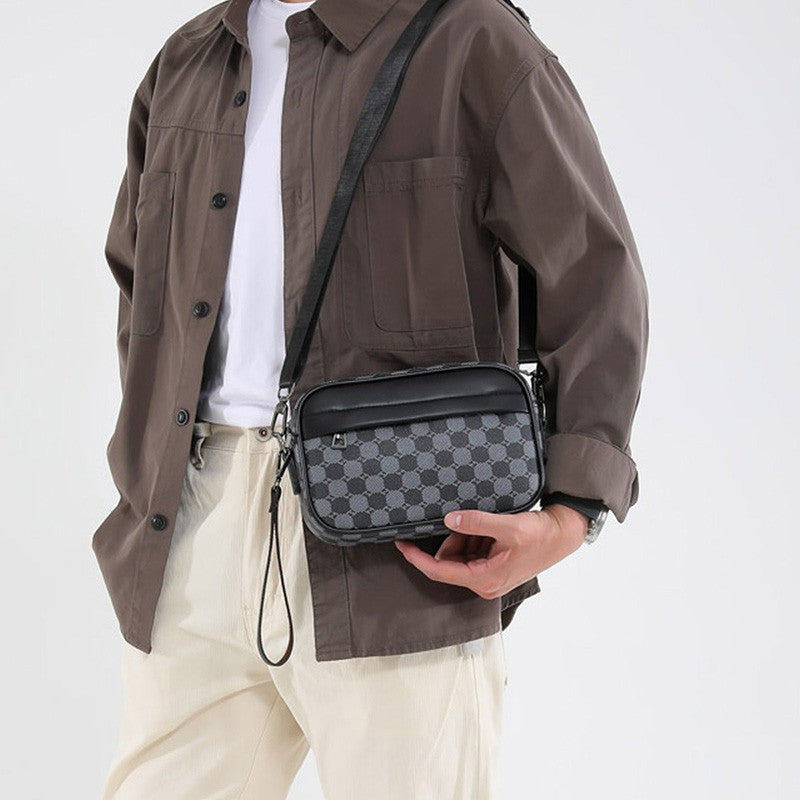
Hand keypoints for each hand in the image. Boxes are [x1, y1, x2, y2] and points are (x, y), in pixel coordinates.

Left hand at [394, 503, 587, 598]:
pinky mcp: (493, 566)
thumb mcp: (507, 526)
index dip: (417, 558)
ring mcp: (488, 575)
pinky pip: (471, 550)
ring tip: (487, 525)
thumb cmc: (541, 536)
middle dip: (451, 539)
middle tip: (464, 520)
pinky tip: (490, 528)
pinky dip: (474, 537)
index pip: (440, 571)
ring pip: (460, 554)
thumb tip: (449, 519)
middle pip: (448, 560)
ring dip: (465, 536)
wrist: (562, 534)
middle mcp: (484, 582)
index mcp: (484, 579)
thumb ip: (476, 523)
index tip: (402, 545)